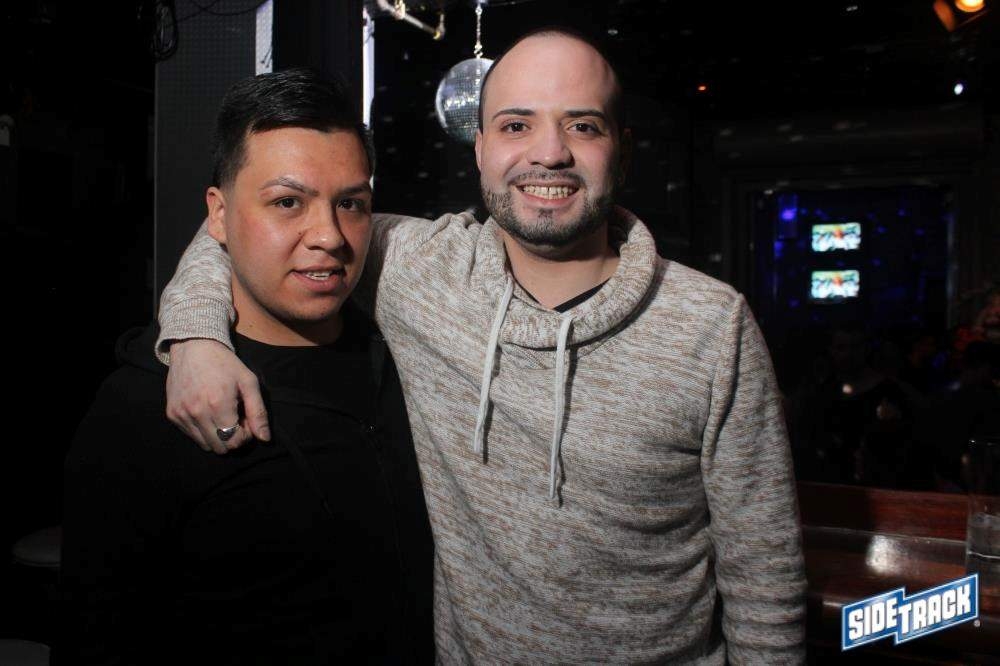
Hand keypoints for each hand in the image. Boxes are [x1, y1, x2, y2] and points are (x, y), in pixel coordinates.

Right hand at [165, 339, 269, 453]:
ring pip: (205, 445)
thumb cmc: (225, 363)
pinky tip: (207, 412)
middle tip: (235, 419)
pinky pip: (191, 435)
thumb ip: (258, 412)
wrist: (193, 347)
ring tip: (222, 416)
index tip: (246, 420)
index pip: (235, 442)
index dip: (245, 436)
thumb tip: (264, 439)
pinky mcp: (172, 414)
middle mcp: (197, 413)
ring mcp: (182, 414)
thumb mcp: (248, 382)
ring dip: (217, 436)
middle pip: (220, 448)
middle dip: (232, 438)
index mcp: (218, 404)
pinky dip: (202, 430)